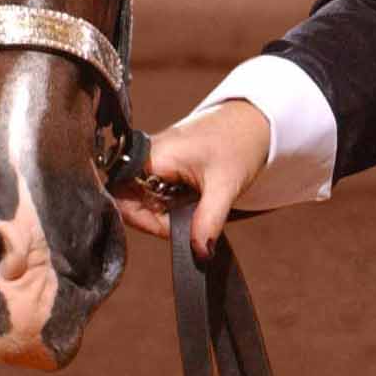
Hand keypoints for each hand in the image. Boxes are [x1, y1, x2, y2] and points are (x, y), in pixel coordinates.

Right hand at [114, 98, 271, 257]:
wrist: (252, 122)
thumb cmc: (238, 143)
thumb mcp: (225, 187)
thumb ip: (209, 221)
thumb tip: (200, 252)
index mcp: (152, 156)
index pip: (122, 198)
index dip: (143, 220)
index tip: (173, 228)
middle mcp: (145, 156)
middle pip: (129, 202)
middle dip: (157, 219)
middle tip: (189, 219)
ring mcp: (151, 160)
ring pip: (141, 200)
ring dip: (165, 212)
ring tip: (194, 202)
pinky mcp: (159, 165)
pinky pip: (152, 193)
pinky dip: (170, 203)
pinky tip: (190, 197)